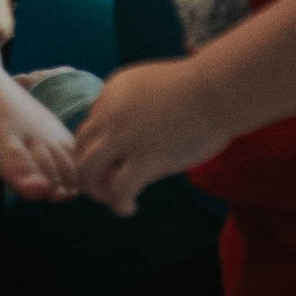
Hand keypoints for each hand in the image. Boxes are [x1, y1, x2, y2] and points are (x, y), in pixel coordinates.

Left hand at [70, 57, 229, 213]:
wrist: (216, 91)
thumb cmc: (197, 89)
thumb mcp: (151, 89)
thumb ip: (136, 109)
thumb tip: (134, 140)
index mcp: (112, 92)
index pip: (89, 127)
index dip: (99, 149)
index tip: (116, 163)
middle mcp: (110, 113)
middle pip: (79, 148)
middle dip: (89, 171)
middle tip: (109, 185)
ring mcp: (124, 136)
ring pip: (87, 170)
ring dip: (96, 191)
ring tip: (116, 199)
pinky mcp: (144, 159)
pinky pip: (117, 190)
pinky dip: (118, 204)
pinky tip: (131, 206)